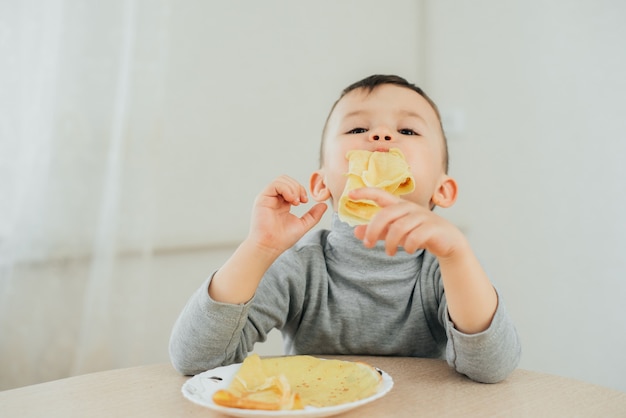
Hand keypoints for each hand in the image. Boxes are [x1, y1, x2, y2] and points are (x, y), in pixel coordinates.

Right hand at [249, 175, 326, 254]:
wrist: (271, 246)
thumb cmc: (283, 238)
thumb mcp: (303, 224)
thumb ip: (313, 215)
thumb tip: (324, 205)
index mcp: (282, 203)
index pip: (292, 186)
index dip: (301, 189)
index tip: (305, 201)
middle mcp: (274, 199)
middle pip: (287, 180)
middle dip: (298, 187)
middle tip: (302, 200)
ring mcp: (268, 198)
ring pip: (281, 180)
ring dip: (293, 188)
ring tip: (296, 202)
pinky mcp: (262, 198)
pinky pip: (275, 185)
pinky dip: (286, 189)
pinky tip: (291, 200)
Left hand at [350, 187, 465, 257]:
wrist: (448, 241)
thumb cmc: (418, 233)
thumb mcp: (396, 232)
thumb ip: (378, 231)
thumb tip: (355, 232)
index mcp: (400, 206)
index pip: (381, 195)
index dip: (366, 192)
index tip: (350, 194)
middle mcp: (410, 208)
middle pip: (386, 214)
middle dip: (374, 229)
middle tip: (368, 244)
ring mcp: (422, 217)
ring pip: (399, 227)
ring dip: (391, 242)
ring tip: (389, 253)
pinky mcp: (433, 228)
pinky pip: (415, 236)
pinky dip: (409, 245)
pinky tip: (408, 250)